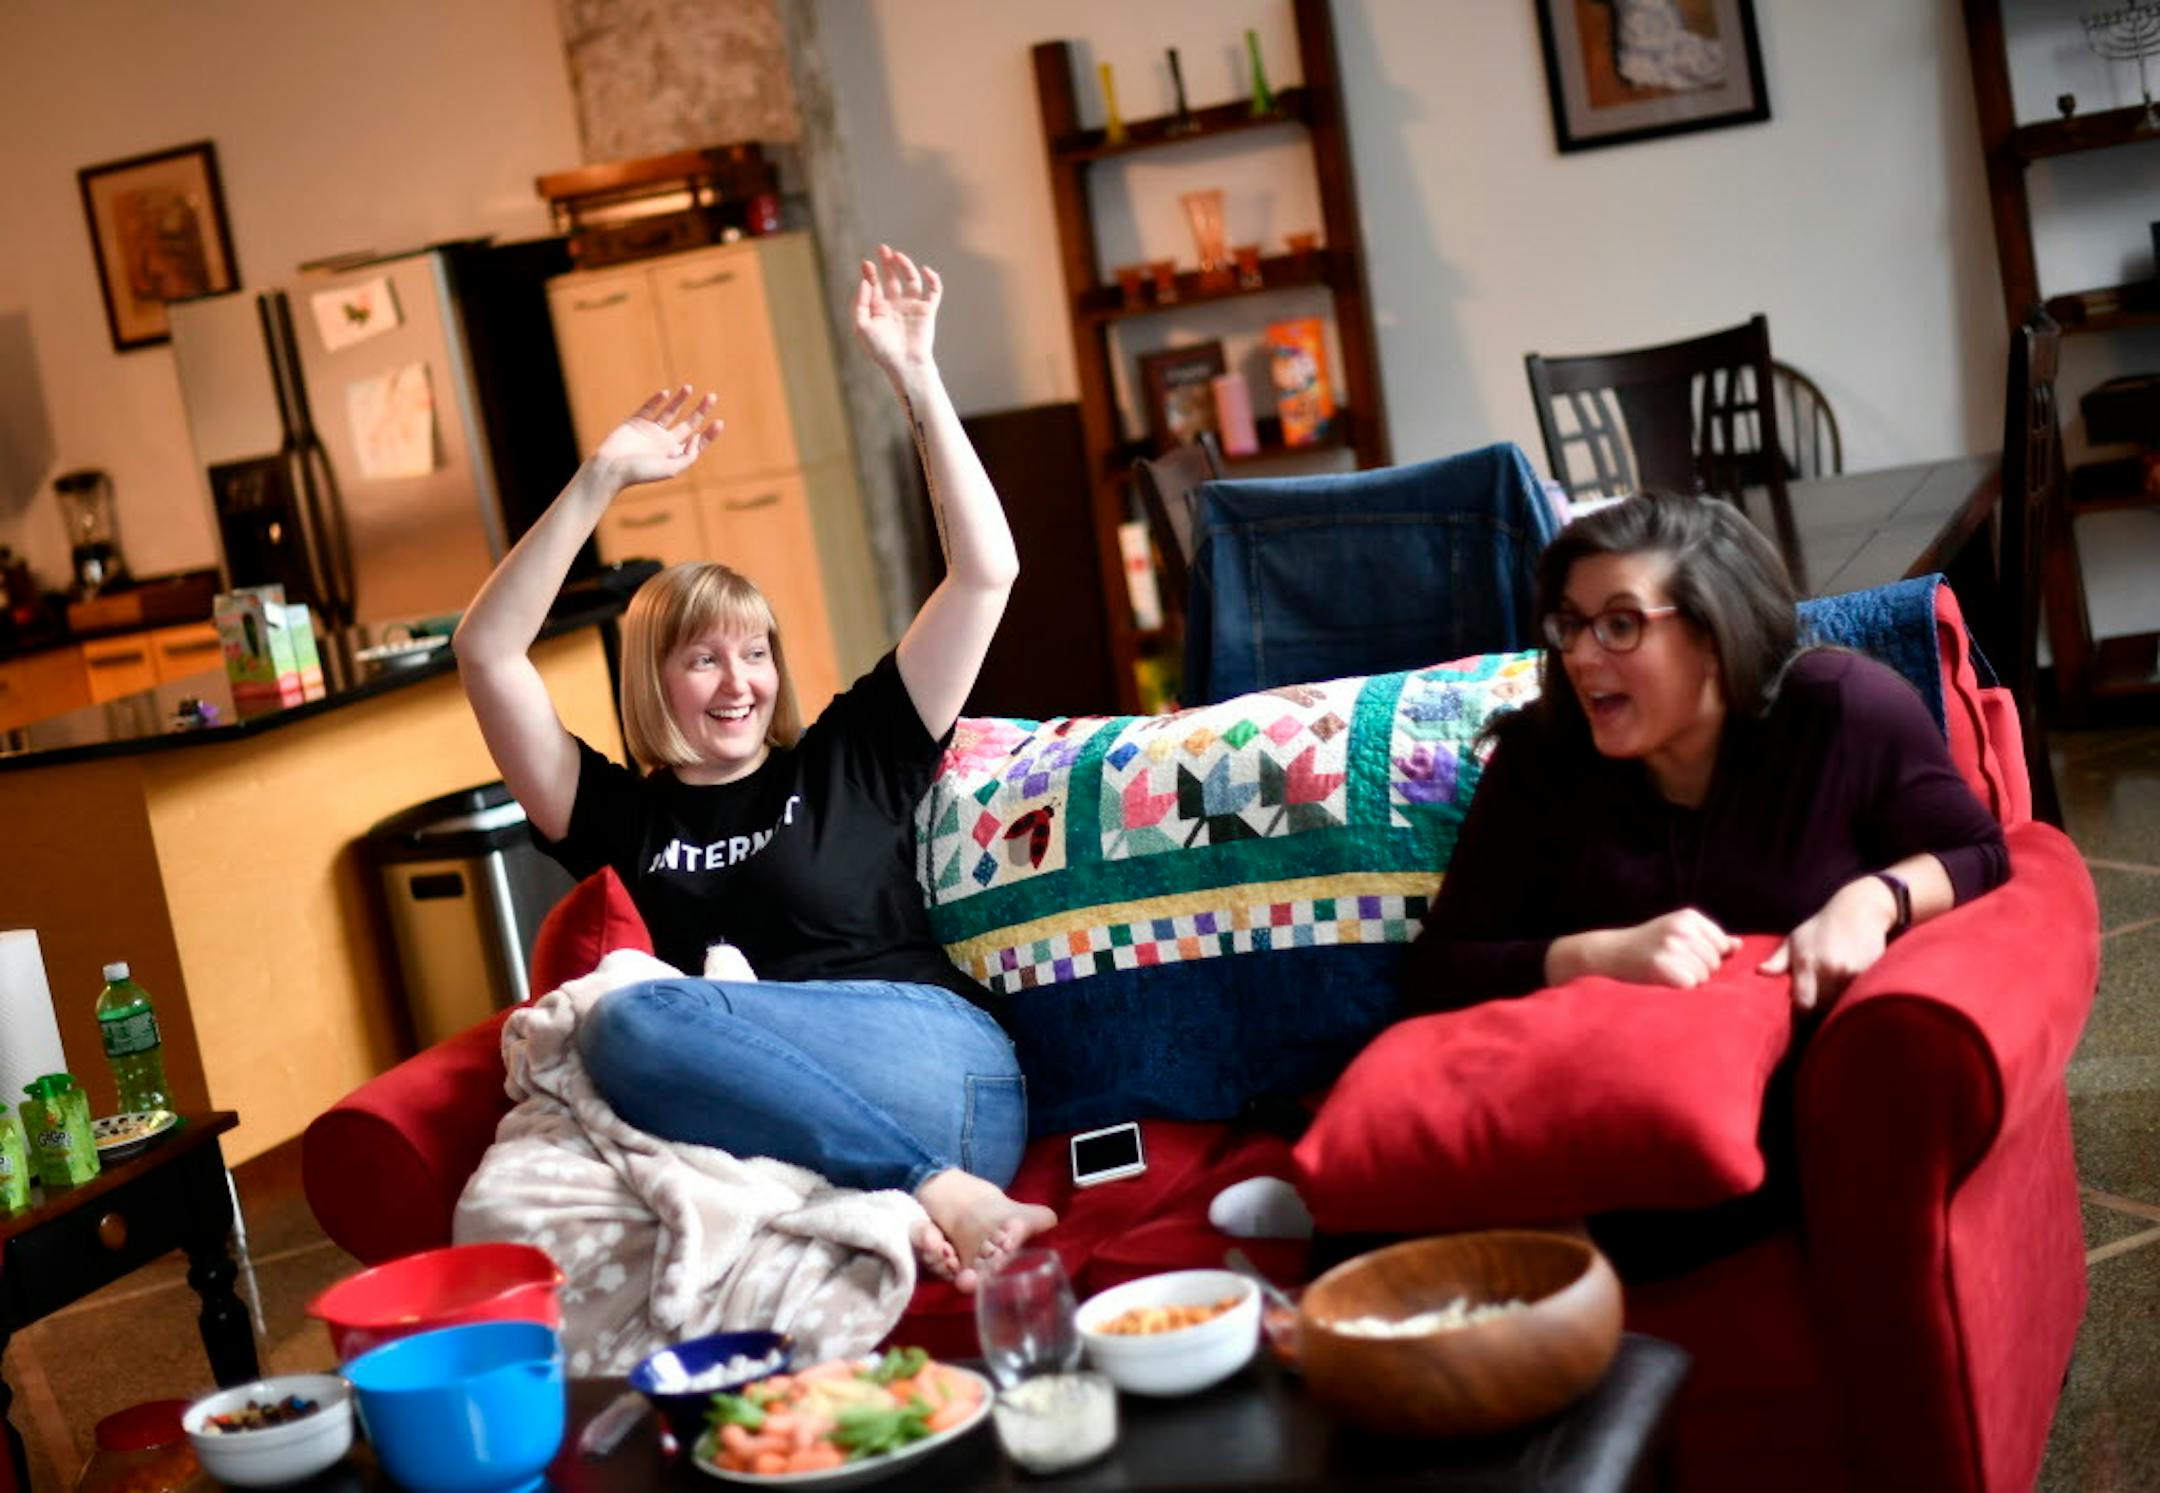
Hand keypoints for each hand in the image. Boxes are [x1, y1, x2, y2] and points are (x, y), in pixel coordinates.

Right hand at [591, 386, 721, 487]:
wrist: (609, 469)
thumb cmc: (639, 473)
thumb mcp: (670, 469)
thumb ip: (687, 457)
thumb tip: (697, 439)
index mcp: (674, 455)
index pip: (697, 443)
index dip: (709, 434)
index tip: (719, 422)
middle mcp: (664, 443)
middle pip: (688, 424)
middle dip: (700, 411)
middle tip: (712, 396)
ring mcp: (650, 431)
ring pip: (670, 412)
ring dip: (680, 400)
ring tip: (689, 388)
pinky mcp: (635, 423)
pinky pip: (648, 408)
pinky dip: (656, 400)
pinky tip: (666, 393)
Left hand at [853, 243, 939, 377]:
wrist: (904, 364)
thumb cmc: (881, 349)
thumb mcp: (861, 326)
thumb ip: (860, 303)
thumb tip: (866, 282)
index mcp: (879, 308)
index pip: (874, 284)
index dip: (870, 272)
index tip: (866, 263)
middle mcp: (895, 305)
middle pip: (892, 277)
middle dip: (887, 263)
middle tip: (883, 249)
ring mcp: (912, 306)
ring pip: (911, 280)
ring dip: (906, 266)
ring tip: (898, 256)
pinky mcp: (927, 311)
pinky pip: (933, 291)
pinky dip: (933, 280)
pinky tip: (926, 270)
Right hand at [1591, 908, 1739, 987]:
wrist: (1611, 951)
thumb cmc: (1648, 944)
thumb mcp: (1678, 932)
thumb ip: (1710, 938)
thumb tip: (1738, 945)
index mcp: (1689, 916)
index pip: (1722, 945)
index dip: (1708, 956)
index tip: (1685, 954)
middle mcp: (1682, 929)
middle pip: (1715, 962)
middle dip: (1700, 969)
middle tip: (1673, 964)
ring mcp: (1672, 947)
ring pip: (1705, 976)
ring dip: (1690, 979)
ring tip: (1668, 970)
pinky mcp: (1662, 966)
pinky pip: (1690, 985)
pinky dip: (1679, 987)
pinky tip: (1664, 978)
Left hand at [1758, 877, 1896, 1011]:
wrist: (1858, 910)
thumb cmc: (1820, 926)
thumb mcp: (1794, 939)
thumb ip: (1778, 960)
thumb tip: (1760, 972)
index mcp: (1806, 961)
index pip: (1803, 1002)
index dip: (1802, 1011)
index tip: (1801, 1009)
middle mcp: (1829, 968)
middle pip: (1823, 1007)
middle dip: (1818, 1008)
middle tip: (1816, 1002)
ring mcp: (1852, 971)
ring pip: (1841, 1003)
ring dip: (1835, 1004)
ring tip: (1830, 993)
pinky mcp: (1870, 972)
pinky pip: (1858, 994)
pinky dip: (1851, 996)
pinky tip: (1846, 987)